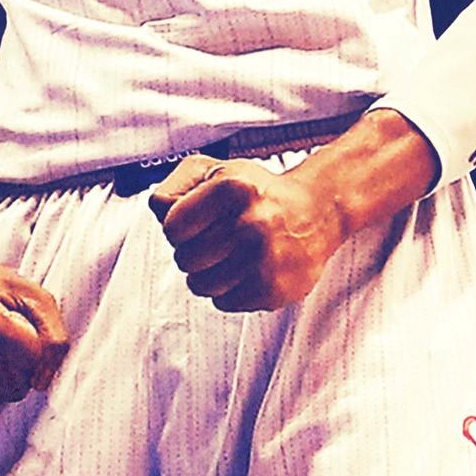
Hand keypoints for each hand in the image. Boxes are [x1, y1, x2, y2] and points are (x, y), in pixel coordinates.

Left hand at [149, 155, 346, 311]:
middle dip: (194, 251)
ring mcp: (264, 259)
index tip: (197, 222)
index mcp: (234, 188)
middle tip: (217, 240)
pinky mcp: (273, 289)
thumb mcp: (216, 172)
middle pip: (185, 259)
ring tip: (232, 256)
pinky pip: (223, 302)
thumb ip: (177, 187)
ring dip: (209, 274)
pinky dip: (229, 290)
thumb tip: (159, 211)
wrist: (317, 213)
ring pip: (201, 285)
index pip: (173, 226)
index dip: (179, 227)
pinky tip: (248, 270)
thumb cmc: (257, 193)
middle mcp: (251, 223)